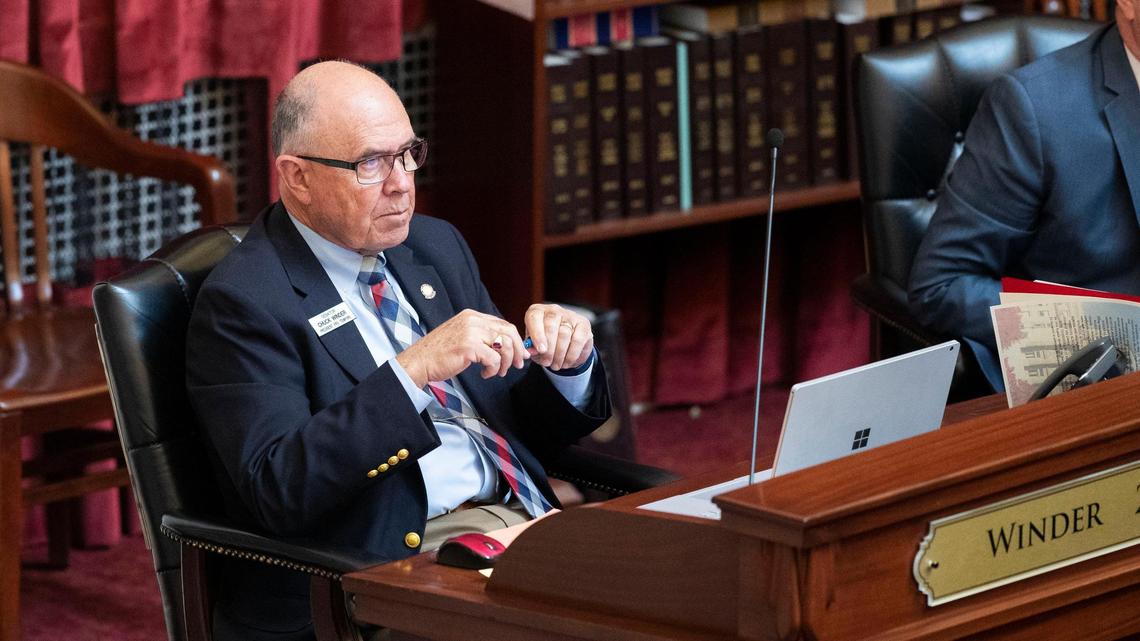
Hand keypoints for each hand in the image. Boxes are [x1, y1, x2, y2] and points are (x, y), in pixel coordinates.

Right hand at [396, 309, 527, 386]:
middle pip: (509, 332)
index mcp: (472, 316)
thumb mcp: (463, 337)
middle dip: (517, 350)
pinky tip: (484, 373)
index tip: (519, 354)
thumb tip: (506, 345)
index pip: (503, 324)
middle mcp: (473, 320)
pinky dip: (493, 369)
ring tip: (497, 372)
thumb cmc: (439, 354)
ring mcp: (471, 332)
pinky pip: (494, 359)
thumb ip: (482, 336)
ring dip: (505, 363)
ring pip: (505, 345)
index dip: (516, 340)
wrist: (419, 361)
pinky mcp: (469, 346)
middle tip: (517, 365)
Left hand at [523, 304, 593, 370]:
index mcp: (537, 312)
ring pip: (564, 334)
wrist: (564, 343)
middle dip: (549, 349)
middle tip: (547, 363)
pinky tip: (566, 363)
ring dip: (560, 354)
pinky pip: (578, 340)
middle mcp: (553, 310)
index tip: (541, 350)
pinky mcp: (583, 324)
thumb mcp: (534, 346)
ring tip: (556, 366)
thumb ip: (530, 348)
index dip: (537, 335)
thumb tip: (530, 352)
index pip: (534, 318)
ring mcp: (570, 315)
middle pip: (551, 326)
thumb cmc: (544, 343)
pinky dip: (571, 355)